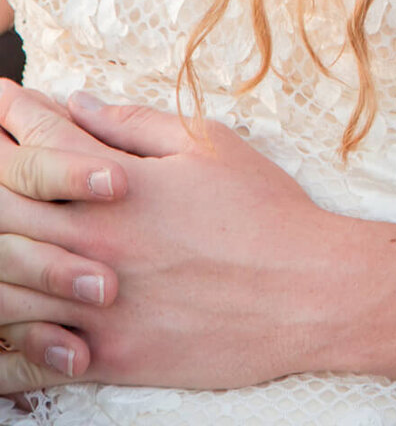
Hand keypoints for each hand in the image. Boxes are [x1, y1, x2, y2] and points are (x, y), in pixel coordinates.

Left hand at [0, 81, 395, 394]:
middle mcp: (94, 242)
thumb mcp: (207, 144)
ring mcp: (94, 304)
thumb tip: (77, 103)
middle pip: (5, 205)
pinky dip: (4, 342)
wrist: (307, 292)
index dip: (15, 113)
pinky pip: (28, 357)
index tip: (1, 97)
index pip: (42, 139)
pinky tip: (0, 325)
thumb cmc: (264, 210)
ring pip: (5, 280)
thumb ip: (134, 124)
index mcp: (118, 184)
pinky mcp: (108, 356)